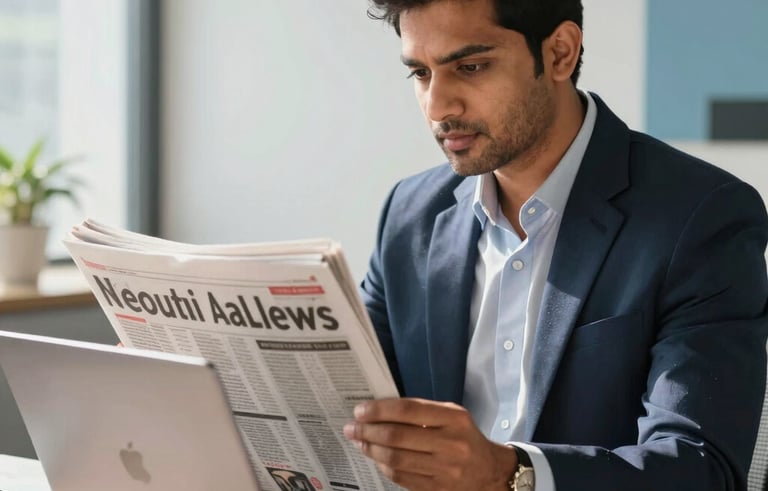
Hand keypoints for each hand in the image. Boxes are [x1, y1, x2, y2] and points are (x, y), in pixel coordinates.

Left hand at [343, 398, 516, 490]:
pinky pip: (401, 477)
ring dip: (371, 450)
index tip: (360, 411)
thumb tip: (378, 411)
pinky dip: (384, 466)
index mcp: (454, 419)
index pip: (407, 411)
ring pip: (395, 459)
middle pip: (397, 437)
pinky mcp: (437, 489)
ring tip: (359, 442)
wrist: (489, 471)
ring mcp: (444, 470)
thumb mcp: (450, 415)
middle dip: (368, 431)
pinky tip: (376, 457)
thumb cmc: (463, 436)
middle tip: (351, 428)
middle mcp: (450, 444)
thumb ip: (420, 411)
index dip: (379, 410)